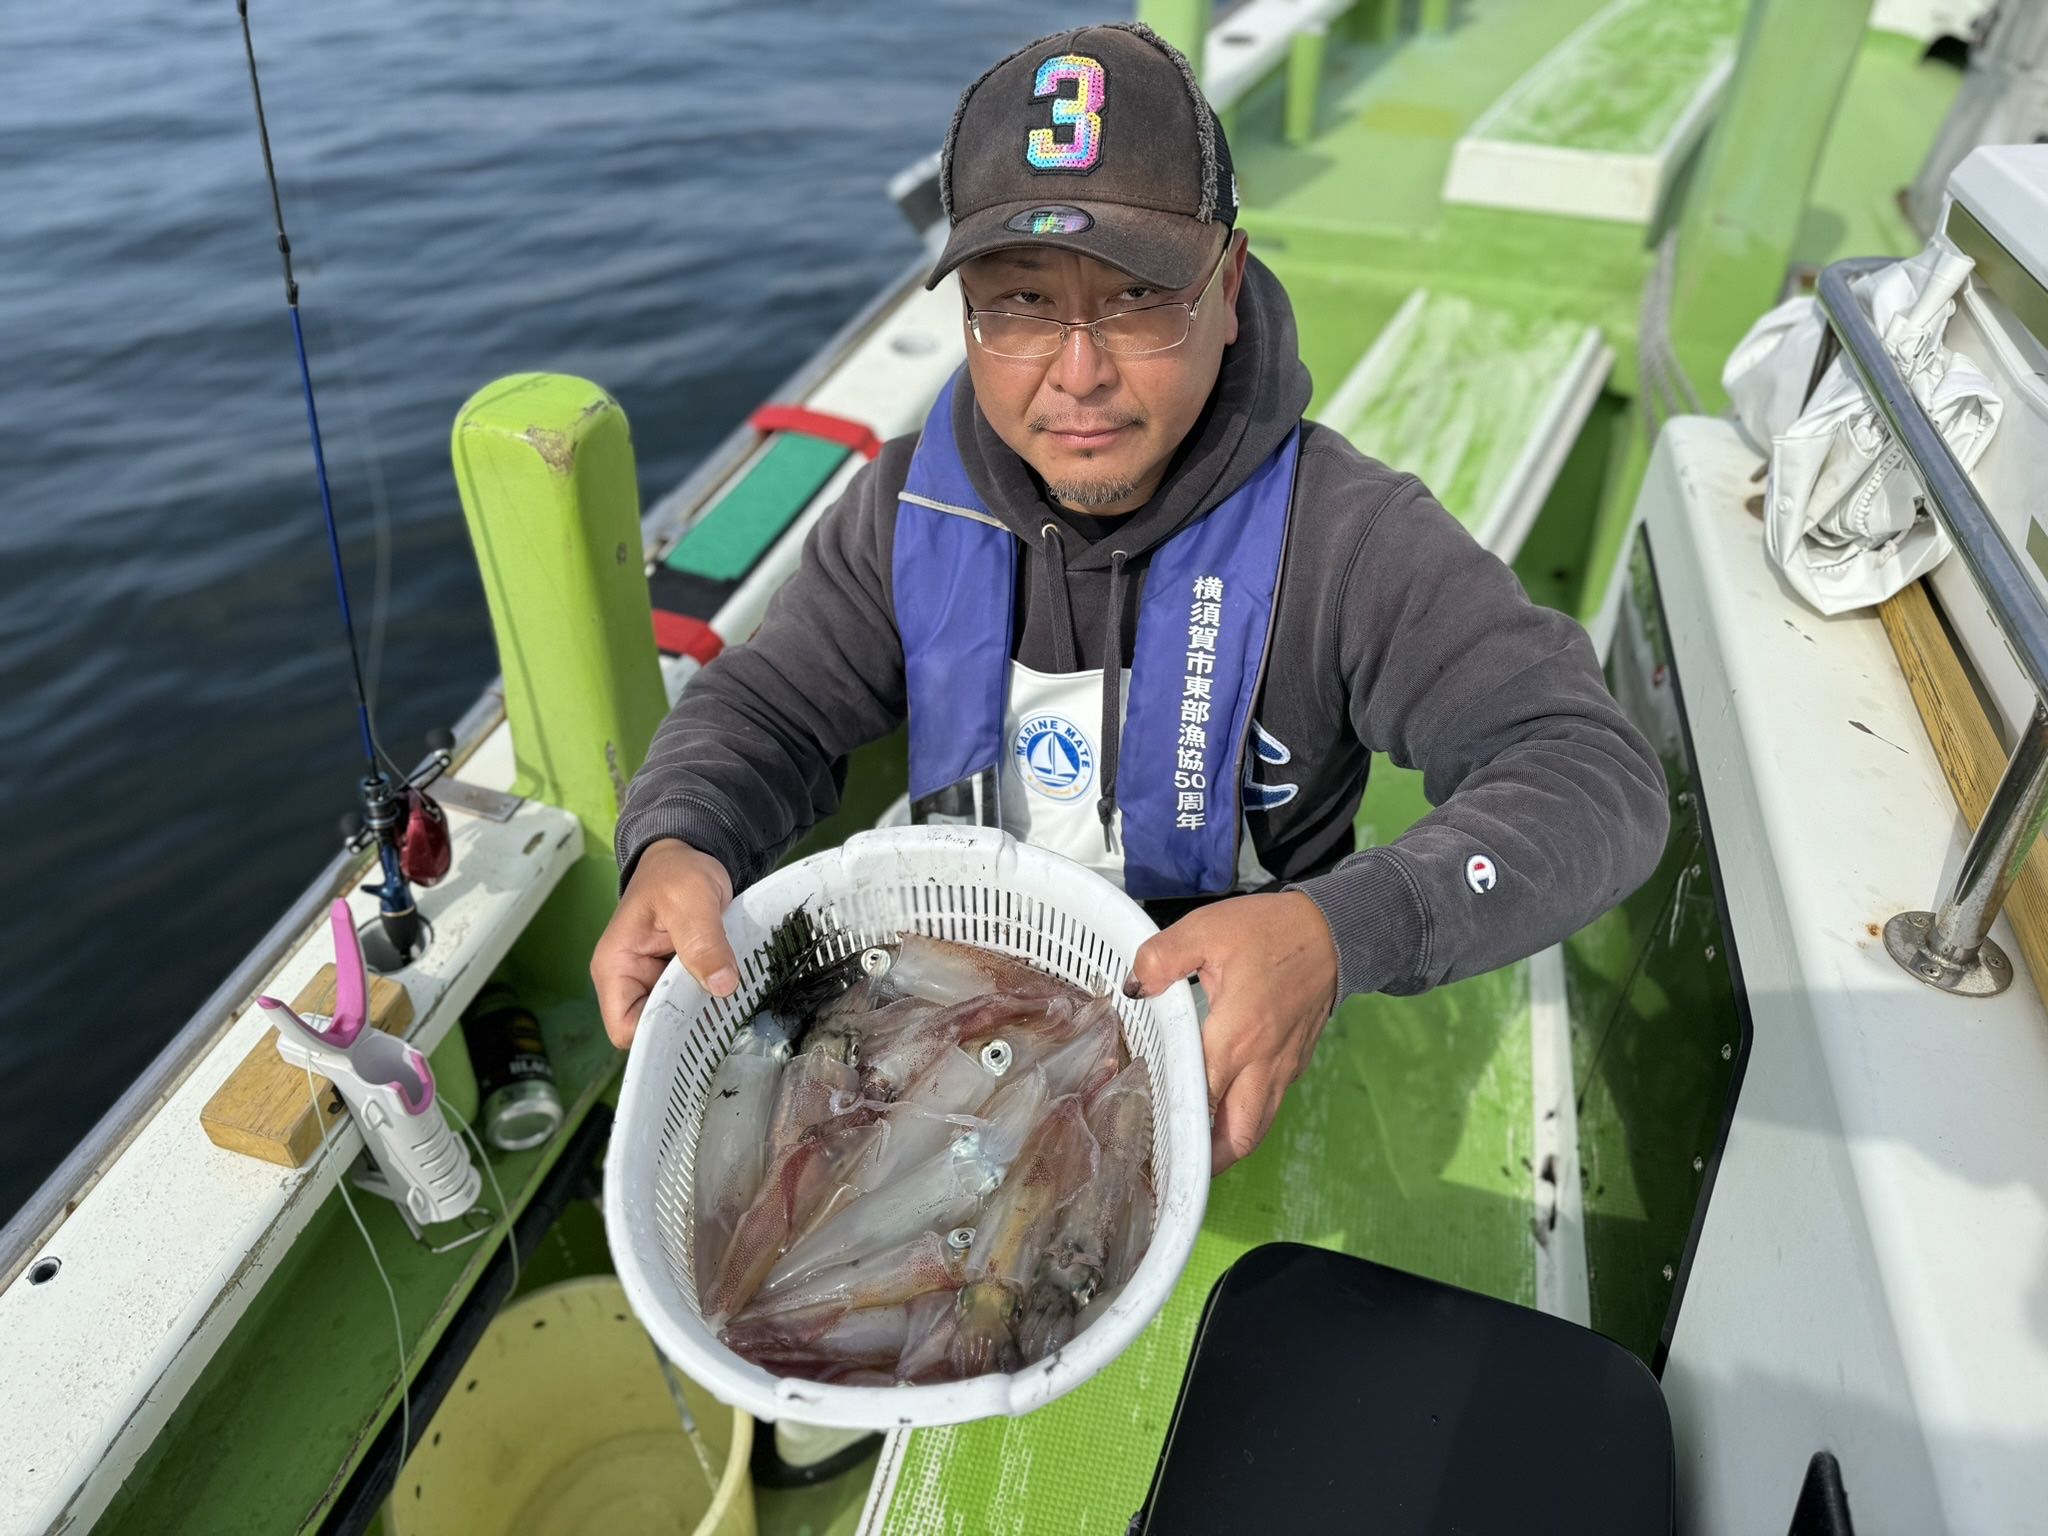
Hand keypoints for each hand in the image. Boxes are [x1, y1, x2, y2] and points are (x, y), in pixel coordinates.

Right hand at [591, 839, 739, 1047]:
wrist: (690, 856)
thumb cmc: (676, 872)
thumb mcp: (690, 899)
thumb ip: (703, 941)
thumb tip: (722, 986)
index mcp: (616, 968)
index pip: (625, 1028)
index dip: (657, 1036)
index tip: (697, 1027)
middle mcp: (631, 982)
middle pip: (654, 1029)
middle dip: (688, 1028)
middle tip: (726, 1017)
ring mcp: (656, 982)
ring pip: (679, 1020)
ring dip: (705, 1015)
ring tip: (736, 1007)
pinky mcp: (681, 979)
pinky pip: (696, 1003)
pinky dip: (714, 1001)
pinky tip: (736, 996)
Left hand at [1126, 891, 1339, 1174]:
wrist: (1333, 930)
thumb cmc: (1269, 931)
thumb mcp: (1206, 930)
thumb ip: (1161, 959)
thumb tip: (1133, 988)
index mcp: (1235, 1038)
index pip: (1200, 1101)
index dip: (1174, 1124)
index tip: (1146, 1141)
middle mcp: (1262, 1064)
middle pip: (1237, 1135)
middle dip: (1207, 1159)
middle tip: (1174, 1162)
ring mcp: (1284, 1067)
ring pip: (1258, 1126)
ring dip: (1229, 1145)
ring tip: (1197, 1151)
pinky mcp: (1296, 1060)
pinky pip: (1271, 1103)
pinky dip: (1248, 1118)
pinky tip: (1226, 1107)